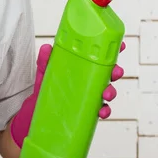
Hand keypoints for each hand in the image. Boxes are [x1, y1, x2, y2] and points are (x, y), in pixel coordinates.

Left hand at [10, 41, 125, 147]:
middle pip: (108, 75)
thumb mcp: (44, 72)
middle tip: (116, 72)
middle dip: (116, 72)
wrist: (36, 111)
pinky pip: (100, 111)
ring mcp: (89, 96)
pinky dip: (104, 111)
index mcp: (82, 68)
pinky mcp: (87, 110)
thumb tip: (47, 48)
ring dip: (111, 92)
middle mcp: (88, 81)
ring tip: (107, 93)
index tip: (121, 46)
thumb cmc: (45, 87)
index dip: (113, 52)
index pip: (100, 58)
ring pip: (107, 92)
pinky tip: (101, 111)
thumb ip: (45, 60)